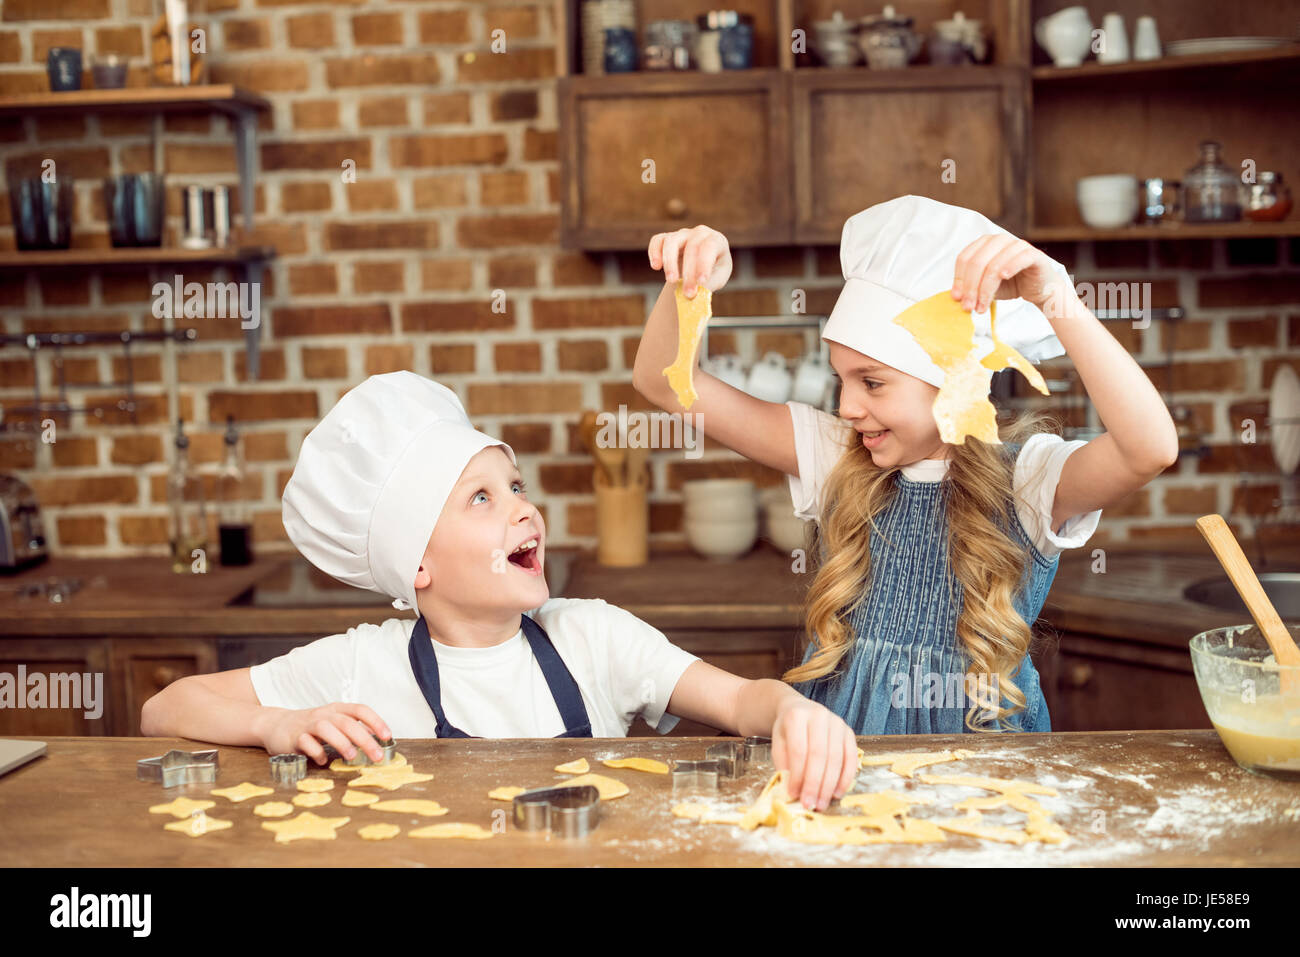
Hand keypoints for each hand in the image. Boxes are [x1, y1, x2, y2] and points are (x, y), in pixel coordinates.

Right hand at [260, 702, 390, 765]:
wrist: (276, 725)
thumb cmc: (312, 727)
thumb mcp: (335, 724)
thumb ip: (354, 730)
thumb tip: (378, 739)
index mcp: (337, 709)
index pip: (360, 709)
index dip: (375, 721)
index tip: (387, 736)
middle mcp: (324, 714)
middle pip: (346, 722)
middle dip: (364, 739)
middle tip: (377, 756)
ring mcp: (308, 725)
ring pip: (326, 728)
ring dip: (341, 742)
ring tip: (351, 757)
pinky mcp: (293, 738)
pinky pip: (305, 743)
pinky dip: (316, 752)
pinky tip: (322, 761)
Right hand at [648, 225, 732, 298]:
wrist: (702, 265)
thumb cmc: (713, 270)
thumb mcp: (718, 278)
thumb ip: (710, 283)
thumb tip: (698, 293)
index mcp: (716, 240)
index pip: (710, 247)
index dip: (704, 264)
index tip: (701, 282)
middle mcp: (699, 233)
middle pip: (691, 247)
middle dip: (689, 272)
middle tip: (688, 293)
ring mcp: (682, 234)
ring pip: (672, 242)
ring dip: (670, 262)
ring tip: (671, 281)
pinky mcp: (667, 238)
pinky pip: (657, 240)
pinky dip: (654, 252)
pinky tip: (656, 266)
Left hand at [770, 698, 857, 810]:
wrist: (799, 710)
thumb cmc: (787, 731)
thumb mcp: (778, 744)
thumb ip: (784, 765)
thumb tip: (793, 791)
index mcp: (796, 716)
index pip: (799, 750)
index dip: (797, 775)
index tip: (794, 794)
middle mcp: (819, 716)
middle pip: (819, 755)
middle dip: (814, 784)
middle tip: (810, 804)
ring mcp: (837, 723)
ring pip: (836, 758)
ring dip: (830, 785)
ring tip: (822, 802)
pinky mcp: (849, 732)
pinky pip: (851, 757)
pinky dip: (846, 778)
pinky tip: (837, 792)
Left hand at [951, 234, 1068, 315]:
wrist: (1039, 290)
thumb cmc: (1011, 285)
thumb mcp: (985, 286)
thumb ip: (971, 287)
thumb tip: (954, 296)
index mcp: (985, 244)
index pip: (964, 258)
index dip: (958, 279)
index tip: (957, 298)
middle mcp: (1000, 240)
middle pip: (977, 262)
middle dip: (970, 287)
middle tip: (968, 306)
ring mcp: (1017, 245)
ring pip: (994, 265)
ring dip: (986, 289)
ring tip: (982, 307)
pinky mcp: (1034, 254)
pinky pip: (1019, 258)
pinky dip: (1010, 267)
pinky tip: (1003, 278)